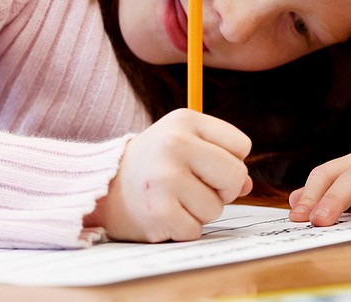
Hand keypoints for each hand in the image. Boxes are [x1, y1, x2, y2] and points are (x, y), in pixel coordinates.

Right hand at [87, 109, 252, 242]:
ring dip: (200, 211)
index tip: (205, 164)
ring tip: (174, 198)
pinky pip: (196, 229)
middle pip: (235, 176)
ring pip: (216, 207)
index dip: (230, 161)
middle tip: (194, 186)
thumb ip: (221, 158)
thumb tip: (246, 185)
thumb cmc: (155, 164)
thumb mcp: (185, 144)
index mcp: (185, 120)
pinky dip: (184, 228)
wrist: (105, 186)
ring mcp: (165, 179)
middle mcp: (175, 144)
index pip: (241, 146)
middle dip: (222, 189)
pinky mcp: (159, 211)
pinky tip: (165, 213)